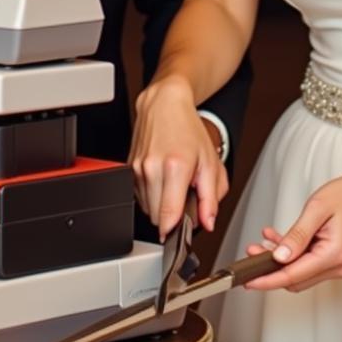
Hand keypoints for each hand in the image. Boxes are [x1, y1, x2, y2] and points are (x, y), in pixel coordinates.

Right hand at [130, 76, 228, 238]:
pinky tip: (162, 179)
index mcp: (175, 167)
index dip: (174, 232)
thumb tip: (208, 222)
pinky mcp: (129, 168)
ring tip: (173, 185)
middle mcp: (152, 168)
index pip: (168, 216)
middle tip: (185, 198)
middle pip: (157, 217)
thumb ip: (212, 197)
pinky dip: (151, 195)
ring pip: (147, 208)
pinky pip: (140, 196)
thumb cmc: (188, 129)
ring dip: (161, 205)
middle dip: (172, 216)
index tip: (179, 237)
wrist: (165, 104)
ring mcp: (137, 168)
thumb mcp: (210, 162)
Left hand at [244, 170, 341, 292]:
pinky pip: (306, 263)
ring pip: (299, 271)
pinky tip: (277, 240)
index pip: (293, 275)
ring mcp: (336, 264)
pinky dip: (290, 254)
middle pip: (295, 278)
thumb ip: (297, 235)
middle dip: (270, 268)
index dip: (268, 279)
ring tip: (261, 244)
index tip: (250, 281)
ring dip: (279, 260)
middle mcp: (337, 265)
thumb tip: (279, 256)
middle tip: (251, 254)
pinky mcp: (333, 259)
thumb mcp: (316, 209)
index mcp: (334, 255)